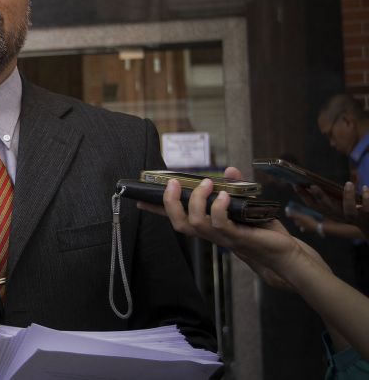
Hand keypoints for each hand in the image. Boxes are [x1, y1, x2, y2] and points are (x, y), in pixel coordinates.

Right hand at [139, 167, 329, 291]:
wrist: (283, 254)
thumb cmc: (263, 232)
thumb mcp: (246, 205)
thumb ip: (235, 187)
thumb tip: (229, 170)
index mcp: (207, 225)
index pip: (177, 218)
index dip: (157, 210)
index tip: (139, 200)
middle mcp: (210, 233)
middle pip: (178, 223)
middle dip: (170, 203)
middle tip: (172, 182)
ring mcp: (222, 237)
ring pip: (195, 223)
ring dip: (197, 200)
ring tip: (206, 183)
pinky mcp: (237, 238)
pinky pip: (220, 224)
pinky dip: (219, 207)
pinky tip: (225, 196)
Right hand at [296, 182, 368, 234]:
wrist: (368, 225)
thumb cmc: (350, 209)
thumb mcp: (336, 204)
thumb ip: (326, 196)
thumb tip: (312, 184)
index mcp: (328, 211)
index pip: (312, 205)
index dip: (303, 196)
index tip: (295, 185)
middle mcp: (338, 215)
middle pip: (326, 207)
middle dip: (319, 196)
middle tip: (313, 185)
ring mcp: (352, 217)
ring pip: (348, 210)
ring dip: (348, 196)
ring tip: (349, 184)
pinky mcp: (367, 216)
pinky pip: (367, 207)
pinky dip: (367, 197)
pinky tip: (366, 188)